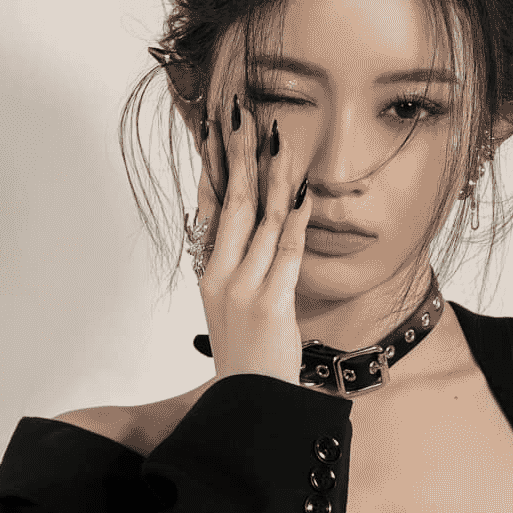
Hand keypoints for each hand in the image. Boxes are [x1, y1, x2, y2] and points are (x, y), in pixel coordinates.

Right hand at [192, 97, 313, 385]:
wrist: (250, 400)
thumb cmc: (247, 355)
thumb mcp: (231, 307)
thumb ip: (237, 267)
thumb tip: (249, 231)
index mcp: (208, 272)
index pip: (208, 205)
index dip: (212, 162)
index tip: (216, 126)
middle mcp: (220, 275)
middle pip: (231, 200)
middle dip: (239, 152)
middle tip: (243, 112)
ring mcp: (243, 288)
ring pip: (260, 218)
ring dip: (273, 173)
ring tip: (279, 136)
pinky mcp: (270, 303)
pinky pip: (287, 250)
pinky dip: (297, 218)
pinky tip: (304, 191)